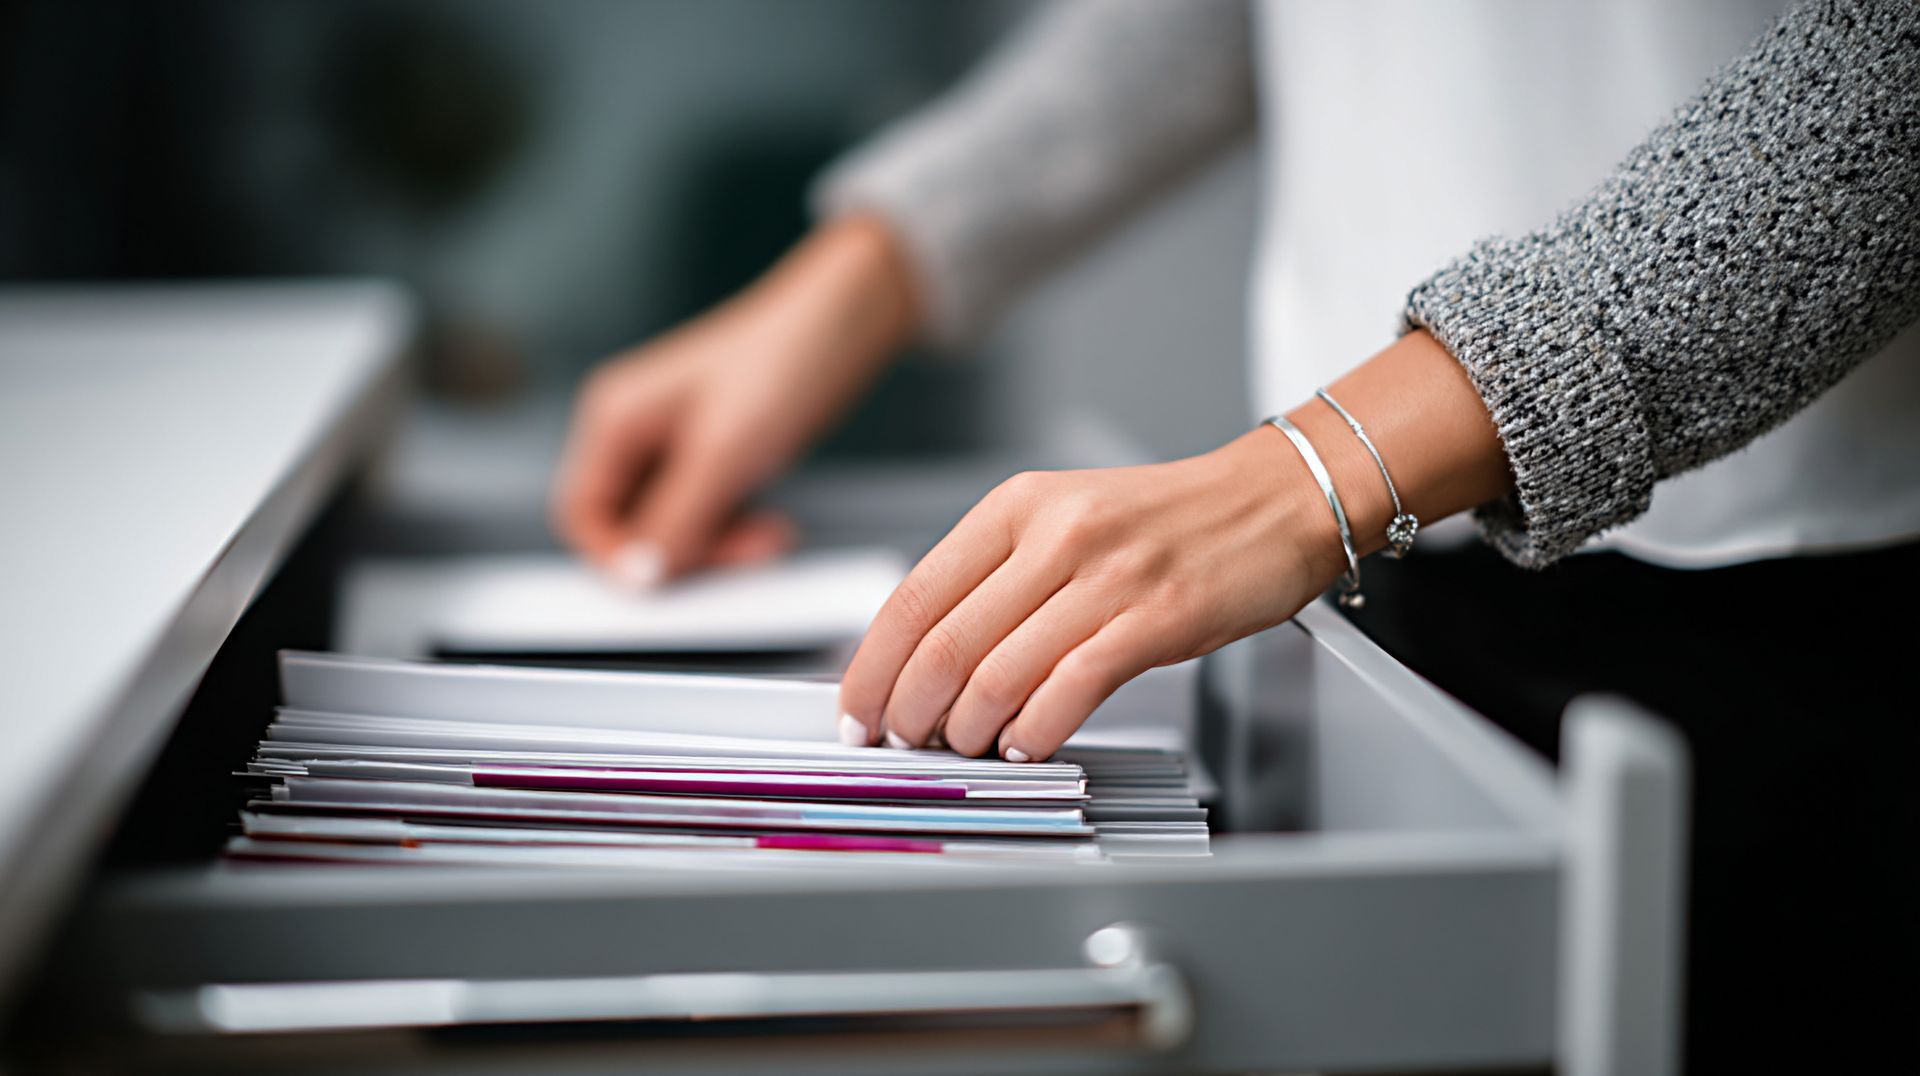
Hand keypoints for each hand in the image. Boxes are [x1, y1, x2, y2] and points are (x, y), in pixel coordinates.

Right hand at [552, 214, 917, 584]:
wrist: (844, 324)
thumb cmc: (779, 362)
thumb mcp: (721, 454)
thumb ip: (674, 520)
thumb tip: (637, 576)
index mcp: (615, 420)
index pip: (581, 512)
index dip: (616, 555)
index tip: (665, 581)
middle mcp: (633, 430)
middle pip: (629, 525)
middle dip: (683, 550)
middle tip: (742, 553)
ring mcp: (672, 442)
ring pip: (672, 524)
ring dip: (717, 543)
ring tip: (769, 535)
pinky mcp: (711, 453)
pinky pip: (704, 511)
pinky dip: (733, 526)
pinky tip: (770, 521)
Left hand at [834, 329, 1514, 759]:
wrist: (1273, 501)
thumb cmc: (1168, 521)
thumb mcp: (1064, 520)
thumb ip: (996, 579)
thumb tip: (923, 657)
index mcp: (1017, 506)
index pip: (915, 594)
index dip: (873, 664)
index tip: (858, 709)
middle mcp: (1055, 534)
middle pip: (946, 641)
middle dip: (911, 708)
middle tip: (907, 741)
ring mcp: (1107, 575)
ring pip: (1001, 670)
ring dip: (970, 729)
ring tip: (969, 747)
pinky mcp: (1157, 617)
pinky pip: (1072, 686)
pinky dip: (1038, 728)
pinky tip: (1030, 744)